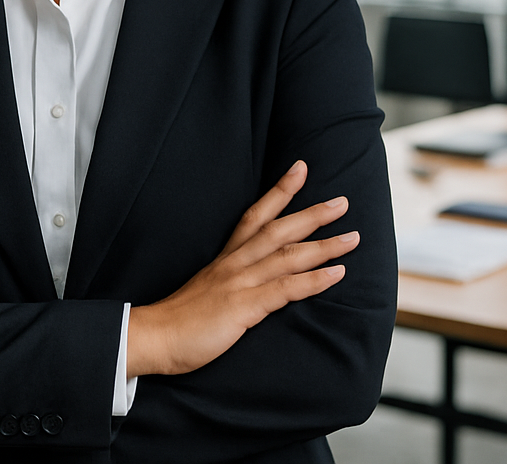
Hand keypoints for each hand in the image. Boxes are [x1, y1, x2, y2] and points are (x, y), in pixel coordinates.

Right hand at [125, 160, 355, 375]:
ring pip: (287, 256)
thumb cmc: (180, 319)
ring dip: (324, 245)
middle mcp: (234, 264)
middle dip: (311, 214)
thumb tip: (255, 283)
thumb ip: (230, 282)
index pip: (254, 216)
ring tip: (353, 237)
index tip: (300, 169)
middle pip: (277, 230)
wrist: (153, 336)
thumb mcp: (208, 291)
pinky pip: (285, 289)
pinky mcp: (243, 306)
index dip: (279, 192)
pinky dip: (313, 279)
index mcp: (225, 259)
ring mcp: (239, 283)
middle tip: (342, 202)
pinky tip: (336, 273)